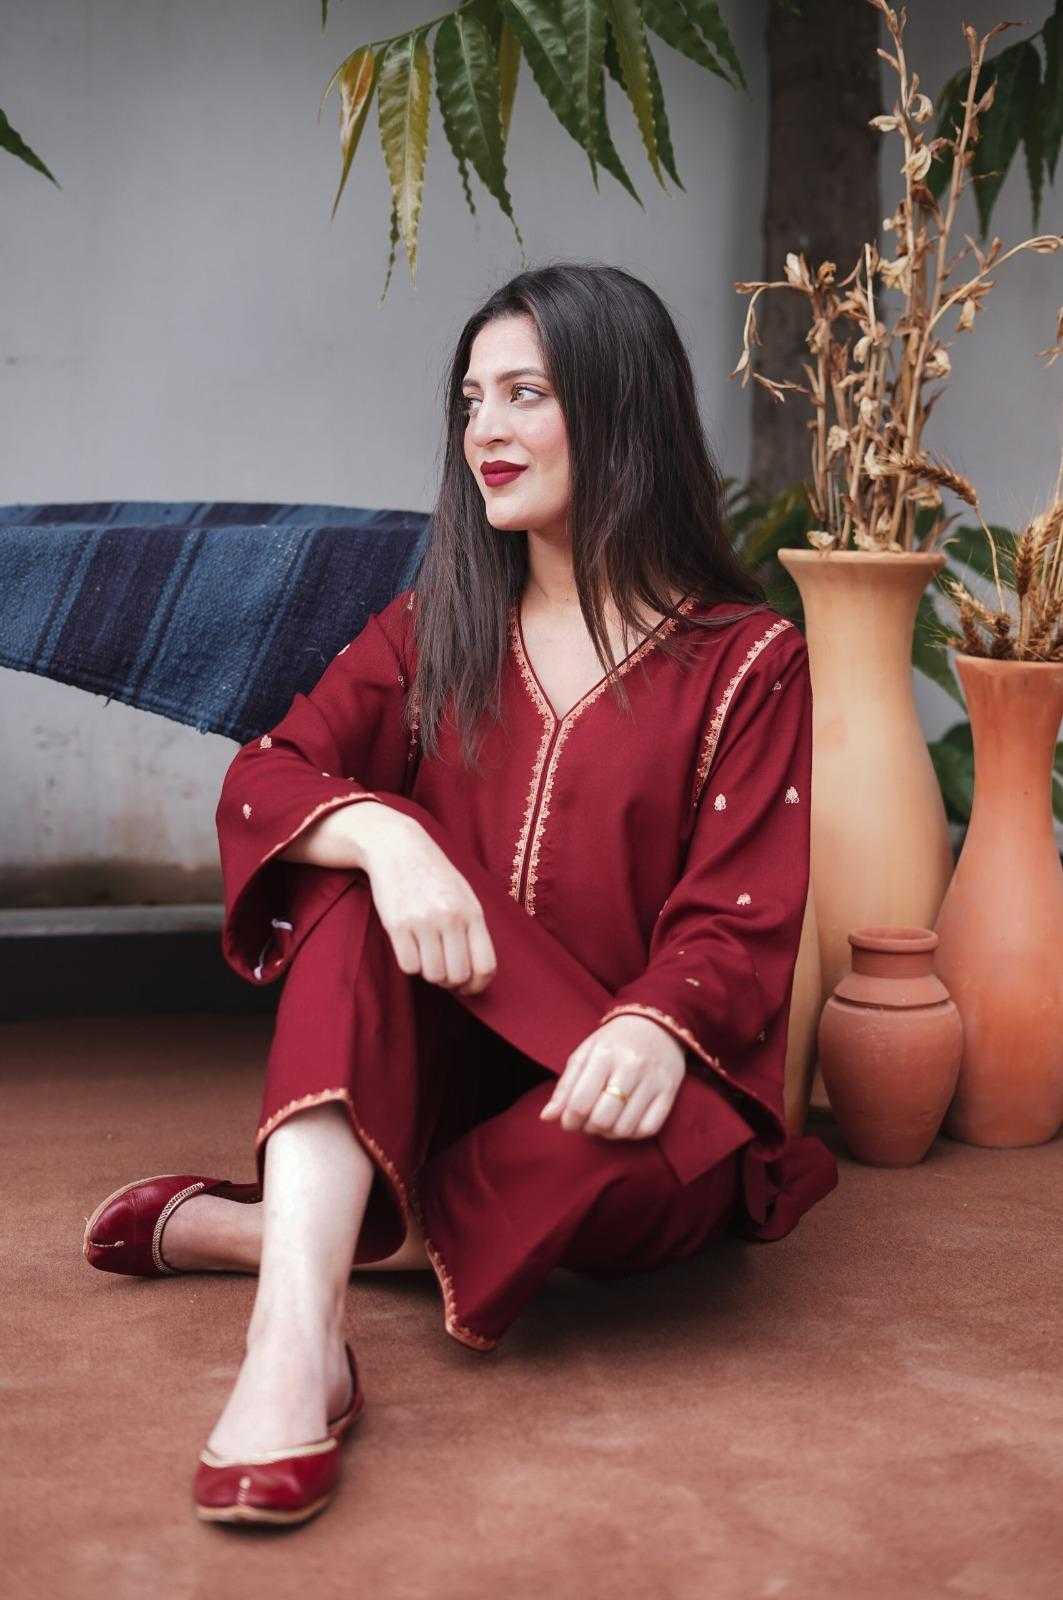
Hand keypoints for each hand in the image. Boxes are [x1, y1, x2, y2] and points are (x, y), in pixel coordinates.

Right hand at [361, 816, 497, 996]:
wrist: (398, 847)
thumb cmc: (435, 875)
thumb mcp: (464, 895)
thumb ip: (473, 930)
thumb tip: (475, 974)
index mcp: (473, 912)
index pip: (485, 966)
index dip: (478, 986)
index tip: (468, 988)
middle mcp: (450, 918)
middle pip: (457, 976)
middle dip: (450, 981)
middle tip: (443, 971)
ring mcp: (423, 921)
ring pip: (432, 975)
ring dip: (429, 972)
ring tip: (426, 954)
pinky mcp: (396, 924)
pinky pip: (408, 966)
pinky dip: (410, 964)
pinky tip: (410, 947)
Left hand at [539, 1013, 685, 1139]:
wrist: (655, 1023)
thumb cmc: (614, 1042)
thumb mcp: (585, 1054)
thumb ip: (565, 1086)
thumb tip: (547, 1117)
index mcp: (604, 1054)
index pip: (580, 1102)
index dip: (569, 1121)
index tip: (568, 1122)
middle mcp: (631, 1066)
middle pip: (602, 1119)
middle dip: (588, 1128)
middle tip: (587, 1122)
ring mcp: (653, 1080)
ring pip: (625, 1128)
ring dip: (609, 1133)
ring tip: (604, 1122)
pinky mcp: (670, 1091)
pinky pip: (648, 1129)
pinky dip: (632, 1133)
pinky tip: (624, 1122)